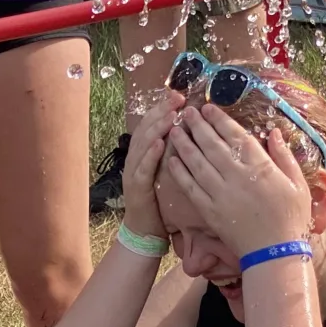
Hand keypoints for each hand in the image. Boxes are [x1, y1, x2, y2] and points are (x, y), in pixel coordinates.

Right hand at [121, 92, 180, 240]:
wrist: (144, 230)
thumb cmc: (160, 201)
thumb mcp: (168, 172)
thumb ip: (174, 153)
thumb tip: (191, 133)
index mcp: (144, 153)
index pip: (152, 124)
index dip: (163, 108)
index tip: (179, 95)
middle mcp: (135, 158)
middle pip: (146, 128)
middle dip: (161, 111)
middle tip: (177, 98)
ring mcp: (133, 172)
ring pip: (143, 144)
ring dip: (156, 128)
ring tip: (170, 115)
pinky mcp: (136, 187)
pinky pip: (143, 168)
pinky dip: (150, 155)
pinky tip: (159, 144)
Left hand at [160, 104, 311, 257]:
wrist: (275, 253)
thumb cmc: (292, 217)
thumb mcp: (298, 184)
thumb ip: (284, 156)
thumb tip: (274, 132)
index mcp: (260, 167)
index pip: (236, 136)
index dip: (220, 120)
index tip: (208, 108)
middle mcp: (237, 176)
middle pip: (212, 145)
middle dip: (197, 126)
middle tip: (186, 112)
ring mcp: (221, 193)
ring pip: (197, 163)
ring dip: (184, 145)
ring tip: (174, 130)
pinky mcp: (210, 210)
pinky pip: (191, 187)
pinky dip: (179, 173)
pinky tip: (171, 160)